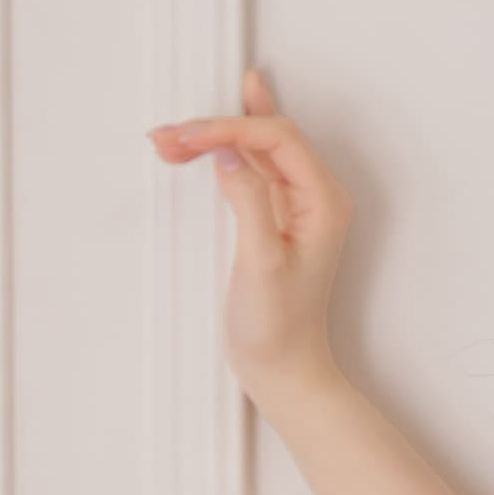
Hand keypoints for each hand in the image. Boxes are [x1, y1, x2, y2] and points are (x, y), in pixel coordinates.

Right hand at [148, 68, 353, 408]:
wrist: (284, 366)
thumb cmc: (279, 326)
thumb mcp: (261, 263)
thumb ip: (250, 202)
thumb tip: (230, 153)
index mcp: (324, 202)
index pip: (279, 139)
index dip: (231, 128)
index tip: (187, 137)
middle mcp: (317, 197)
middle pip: (267, 137)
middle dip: (217, 128)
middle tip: (169, 136)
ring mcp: (297, 205)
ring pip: (256, 151)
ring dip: (213, 139)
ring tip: (169, 139)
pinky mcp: (277, 216)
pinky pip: (252, 169)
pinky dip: (220, 156)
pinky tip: (206, 137)